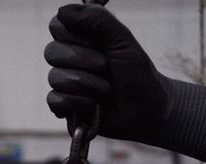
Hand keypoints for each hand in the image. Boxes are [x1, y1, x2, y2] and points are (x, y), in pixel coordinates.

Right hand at [45, 4, 205, 163]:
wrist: (151, 111)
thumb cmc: (143, 77)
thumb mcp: (124, 44)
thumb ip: (97, 21)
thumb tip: (64, 8)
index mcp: (83, 40)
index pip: (58, 26)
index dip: (77, 36)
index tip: (102, 47)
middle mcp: (72, 61)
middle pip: (54, 54)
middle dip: (87, 65)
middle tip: (110, 74)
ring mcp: (69, 86)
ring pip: (56, 80)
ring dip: (87, 87)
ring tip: (108, 93)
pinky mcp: (69, 111)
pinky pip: (55, 103)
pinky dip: (75, 106)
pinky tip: (92, 109)